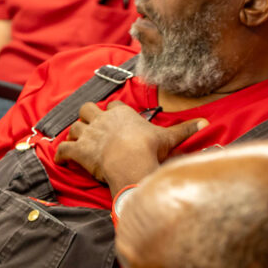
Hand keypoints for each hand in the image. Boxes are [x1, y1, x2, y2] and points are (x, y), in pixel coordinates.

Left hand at [54, 101, 206, 193]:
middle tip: (91, 128)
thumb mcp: (169, 137)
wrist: (131, 161)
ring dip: (74, 135)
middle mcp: (102, 119)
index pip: (112, 106)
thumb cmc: (149, 148)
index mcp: (121, 113)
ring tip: (77, 143)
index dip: (111, 113)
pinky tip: (63, 160)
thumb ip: (185, 129)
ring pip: (73, 128)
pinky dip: (61, 155)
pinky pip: (63, 150)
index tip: (113, 120)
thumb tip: (206, 122)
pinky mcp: (78, 150)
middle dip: (87, 117)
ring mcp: (88, 134)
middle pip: (86, 109)